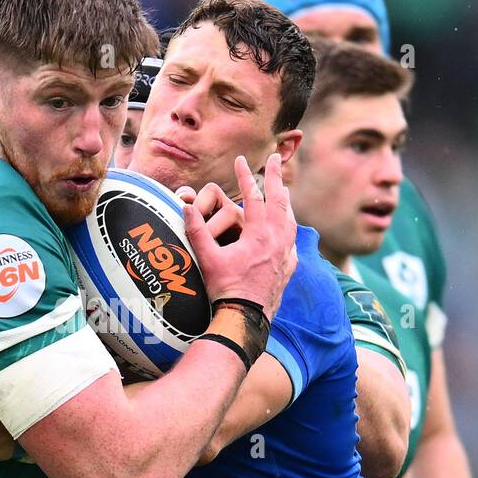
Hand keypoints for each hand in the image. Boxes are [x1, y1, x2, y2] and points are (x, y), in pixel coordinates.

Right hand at [183, 153, 296, 317]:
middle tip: (277, 157)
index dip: (245, 176)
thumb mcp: (207, 259)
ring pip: (290, 220)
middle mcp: (277, 241)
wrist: (245, 319)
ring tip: (283, 190)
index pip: (254, 196)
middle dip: (276, 178)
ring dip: (285, 202)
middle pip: (280, 201)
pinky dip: (289, 228)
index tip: (241, 160)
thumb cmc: (225, 290)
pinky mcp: (287, 268)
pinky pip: (292, 241)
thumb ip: (196, 231)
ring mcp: (285, 255)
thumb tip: (185, 206)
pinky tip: (287, 230)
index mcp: (259, 234)